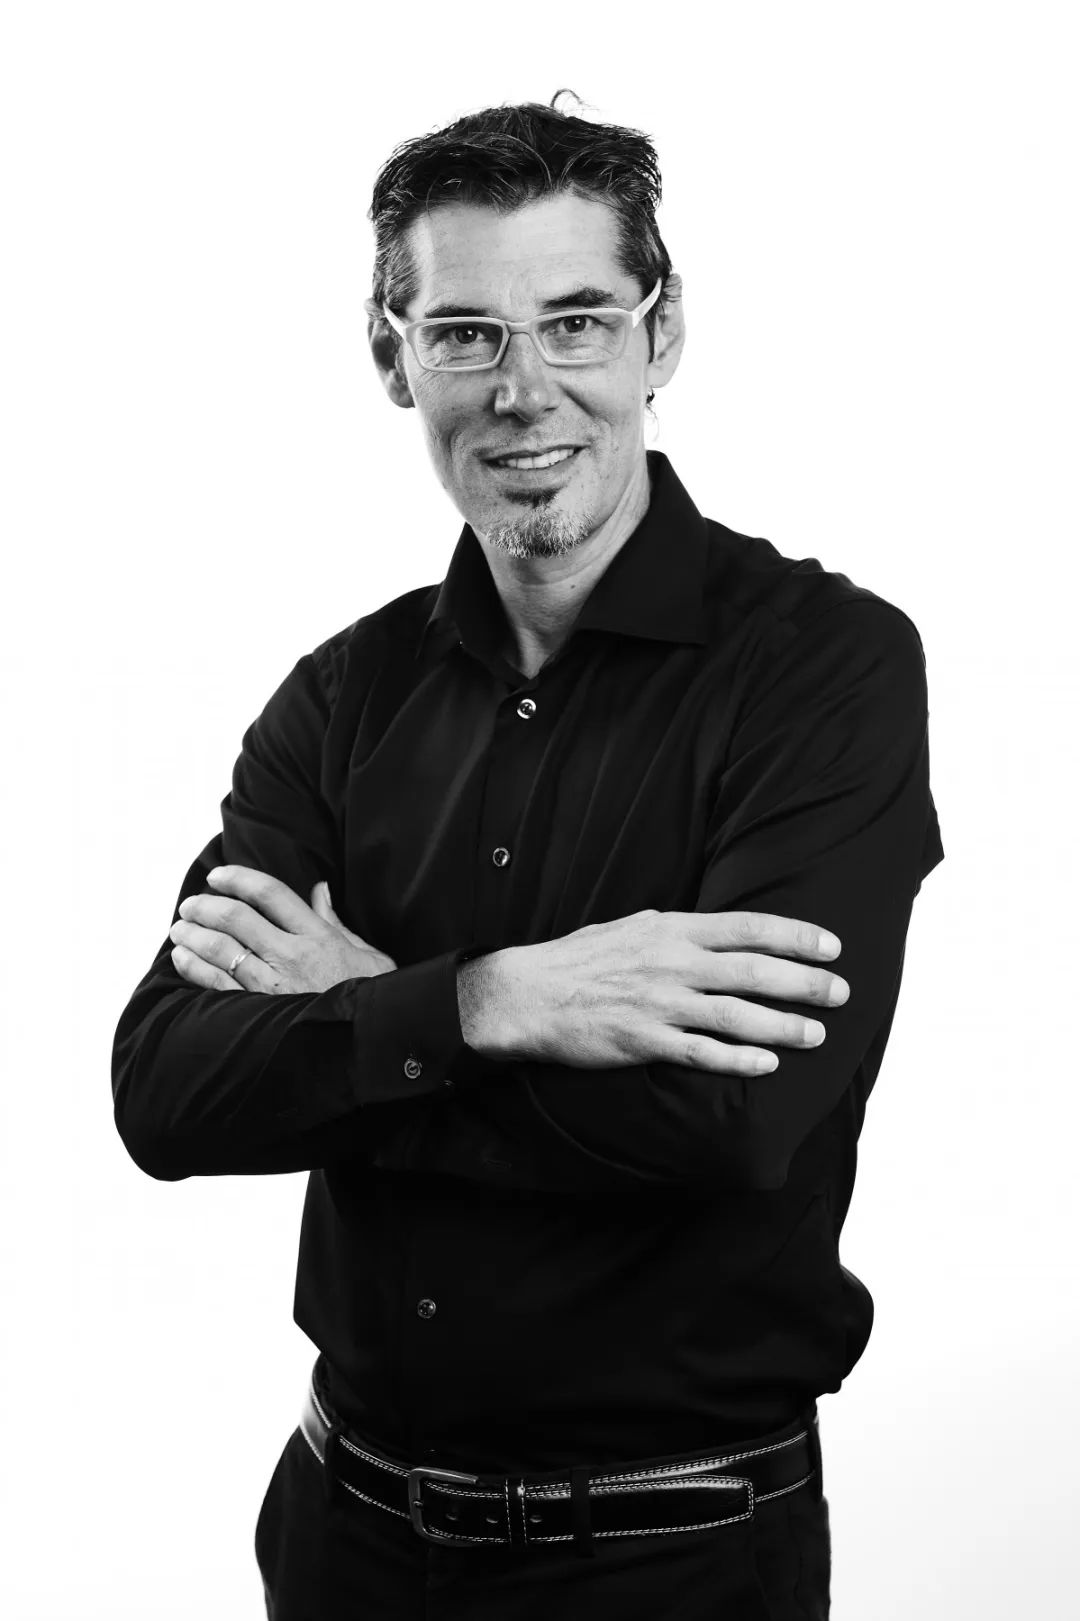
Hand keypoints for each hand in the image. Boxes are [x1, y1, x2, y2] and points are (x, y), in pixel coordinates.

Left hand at [169, 866, 397, 991]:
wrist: (369, 1044)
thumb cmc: (370, 998)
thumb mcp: (368, 954)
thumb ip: (335, 921)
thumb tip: (319, 889)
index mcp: (319, 936)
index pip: (271, 894)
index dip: (238, 878)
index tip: (218, 876)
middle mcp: (292, 956)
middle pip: (236, 918)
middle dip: (205, 906)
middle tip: (190, 904)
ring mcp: (272, 985)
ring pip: (220, 949)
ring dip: (193, 934)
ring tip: (180, 928)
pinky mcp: (259, 1012)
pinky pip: (216, 984)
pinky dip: (193, 967)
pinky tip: (182, 958)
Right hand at [459, 909, 849, 1075]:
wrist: (527, 994)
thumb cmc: (579, 959)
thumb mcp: (630, 926)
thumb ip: (673, 929)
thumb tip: (708, 929)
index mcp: (672, 929)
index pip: (749, 928)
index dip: (796, 936)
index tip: (832, 947)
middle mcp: (672, 963)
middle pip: (754, 971)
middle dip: (806, 982)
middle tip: (842, 992)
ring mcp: (660, 1004)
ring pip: (736, 1015)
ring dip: (784, 1025)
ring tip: (817, 1033)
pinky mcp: (644, 1042)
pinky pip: (701, 1053)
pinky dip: (739, 1059)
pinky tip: (768, 1065)